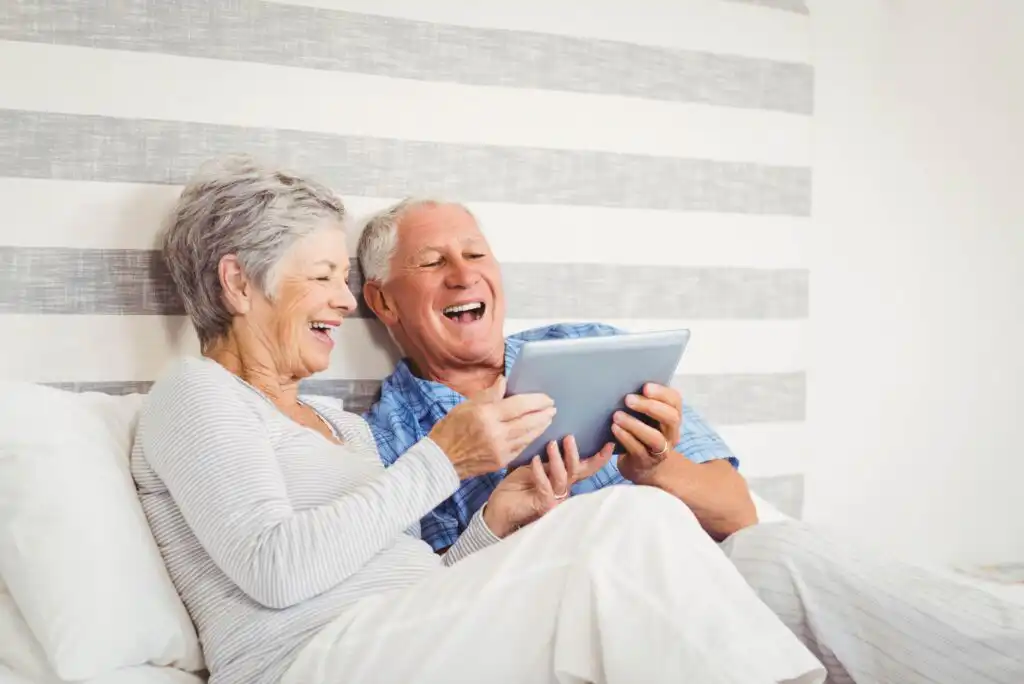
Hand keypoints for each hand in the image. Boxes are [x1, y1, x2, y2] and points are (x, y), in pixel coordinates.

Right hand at [428, 375, 554, 479]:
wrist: (441, 460)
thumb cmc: (450, 429)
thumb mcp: (465, 406)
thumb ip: (488, 394)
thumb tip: (504, 381)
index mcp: (486, 416)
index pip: (519, 406)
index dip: (536, 401)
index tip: (546, 398)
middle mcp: (496, 433)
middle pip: (528, 421)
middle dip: (543, 414)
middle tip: (553, 407)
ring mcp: (500, 449)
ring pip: (528, 436)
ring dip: (541, 426)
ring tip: (549, 418)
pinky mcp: (501, 461)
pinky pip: (522, 448)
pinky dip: (531, 438)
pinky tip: (536, 433)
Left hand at [483, 436, 614, 537]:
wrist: (498, 508)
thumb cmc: (514, 487)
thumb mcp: (533, 466)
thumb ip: (547, 458)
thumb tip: (556, 438)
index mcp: (563, 480)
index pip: (585, 468)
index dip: (598, 458)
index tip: (609, 444)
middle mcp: (563, 490)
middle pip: (578, 472)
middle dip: (575, 454)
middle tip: (569, 437)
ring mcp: (555, 499)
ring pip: (563, 477)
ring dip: (557, 459)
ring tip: (551, 444)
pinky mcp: (544, 505)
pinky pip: (546, 485)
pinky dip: (540, 471)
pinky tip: (534, 461)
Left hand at [611, 383, 682, 484]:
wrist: (641, 465)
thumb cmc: (641, 431)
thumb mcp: (647, 416)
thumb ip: (645, 401)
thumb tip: (625, 380)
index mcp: (673, 417)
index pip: (676, 401)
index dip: (662, 393)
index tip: (645, 387)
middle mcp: (672, 434)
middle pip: (671, 418)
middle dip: (650, 406)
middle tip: (628, 399)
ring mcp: (661, 450)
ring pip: (655, 438)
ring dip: (635, 425)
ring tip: (617, 416)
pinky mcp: (646, 462)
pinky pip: (638, 450)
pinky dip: (626, 437)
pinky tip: (615, 429)